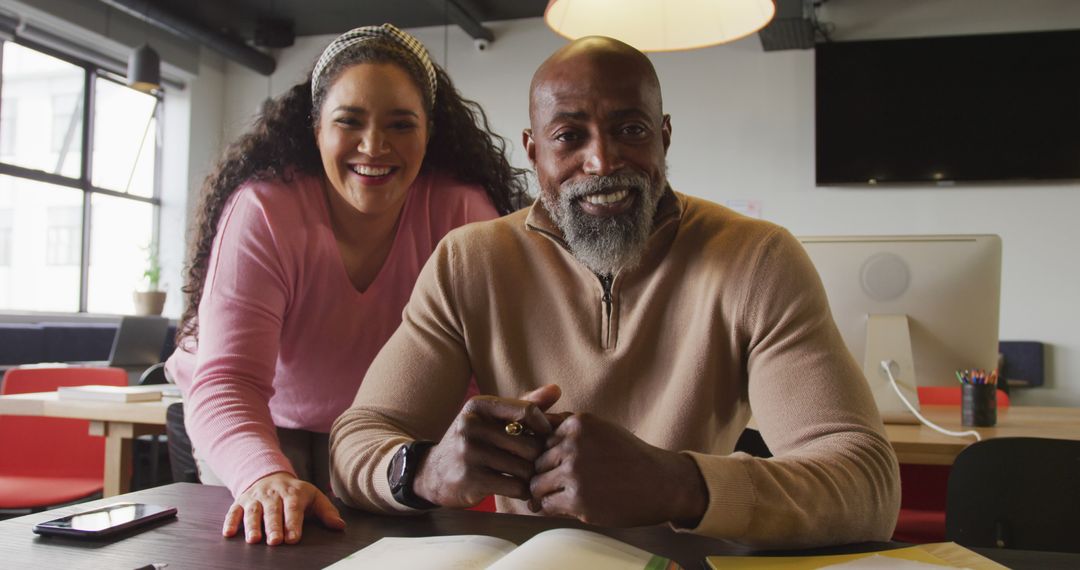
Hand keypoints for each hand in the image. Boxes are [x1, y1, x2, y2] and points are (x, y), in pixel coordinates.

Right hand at [222, 472, 345, 544]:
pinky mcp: (241, 501)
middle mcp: (273, 494)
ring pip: (253, 511)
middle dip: (273, 526)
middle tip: (274, 542)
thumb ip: (327, 511)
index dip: (293, 523)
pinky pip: (234, 511)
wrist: (270, 475)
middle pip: (273, 510)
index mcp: (293, 493)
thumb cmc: (295, 493)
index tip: (293, 539)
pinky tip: (229, 533)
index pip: (293, 508)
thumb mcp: (313, 497)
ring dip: (252, 525)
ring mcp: (255, 497)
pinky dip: (231, 521)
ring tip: (253, 540)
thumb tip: (340, 526)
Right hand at [413, 384, 561, 507]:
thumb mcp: (491, 420)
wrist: (432, 474)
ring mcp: (469, 452)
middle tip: (538, 464)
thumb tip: (556, 389)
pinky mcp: (470, 478)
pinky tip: (518, 489)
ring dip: (530, 477)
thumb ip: (522, 405)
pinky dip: (522, 491)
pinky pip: (514, 486)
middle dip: (538, 457)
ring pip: (524, 468)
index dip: (545, 426)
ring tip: (528, 478)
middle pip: (529, 444)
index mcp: (479, 406)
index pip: (527, 410)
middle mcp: (471, 426)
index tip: (547, 437)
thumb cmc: (472, 444)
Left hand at [530, 413, 707, 526]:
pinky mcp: (578, 499)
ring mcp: (574, 472)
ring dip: (547, 492)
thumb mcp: (602, 430)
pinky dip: (553, 508)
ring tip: (564, 495)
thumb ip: (570, 430)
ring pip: (537, 484)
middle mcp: (573, 444)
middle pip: (537, 461)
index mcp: (578, 423)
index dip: (551, 454)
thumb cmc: (630, 457)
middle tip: (563, 484)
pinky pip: (547, 505)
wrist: (661, 484)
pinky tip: (570, 506)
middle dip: (546, 473)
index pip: (543, 438)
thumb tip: (533, 434)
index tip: (564, 464)